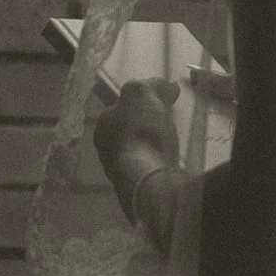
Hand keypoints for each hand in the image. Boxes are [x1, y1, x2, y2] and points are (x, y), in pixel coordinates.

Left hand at [92, 78, 180, 206]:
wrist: (148, 178)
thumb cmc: (139, 131)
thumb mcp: (141, 94)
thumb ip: (149, 86)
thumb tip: (167, 86)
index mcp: (102, 126)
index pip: (116, 110)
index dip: (136, 104)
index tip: (157, 103)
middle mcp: (106, 151)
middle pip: (127, 133)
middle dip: (144, 128)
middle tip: (167, 123)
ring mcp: (120, 174)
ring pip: (138, 154)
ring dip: (152, 148)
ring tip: (173, 143)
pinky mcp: (138, 189)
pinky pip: (150, 171)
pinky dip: (160, 165)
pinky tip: (172, 162)